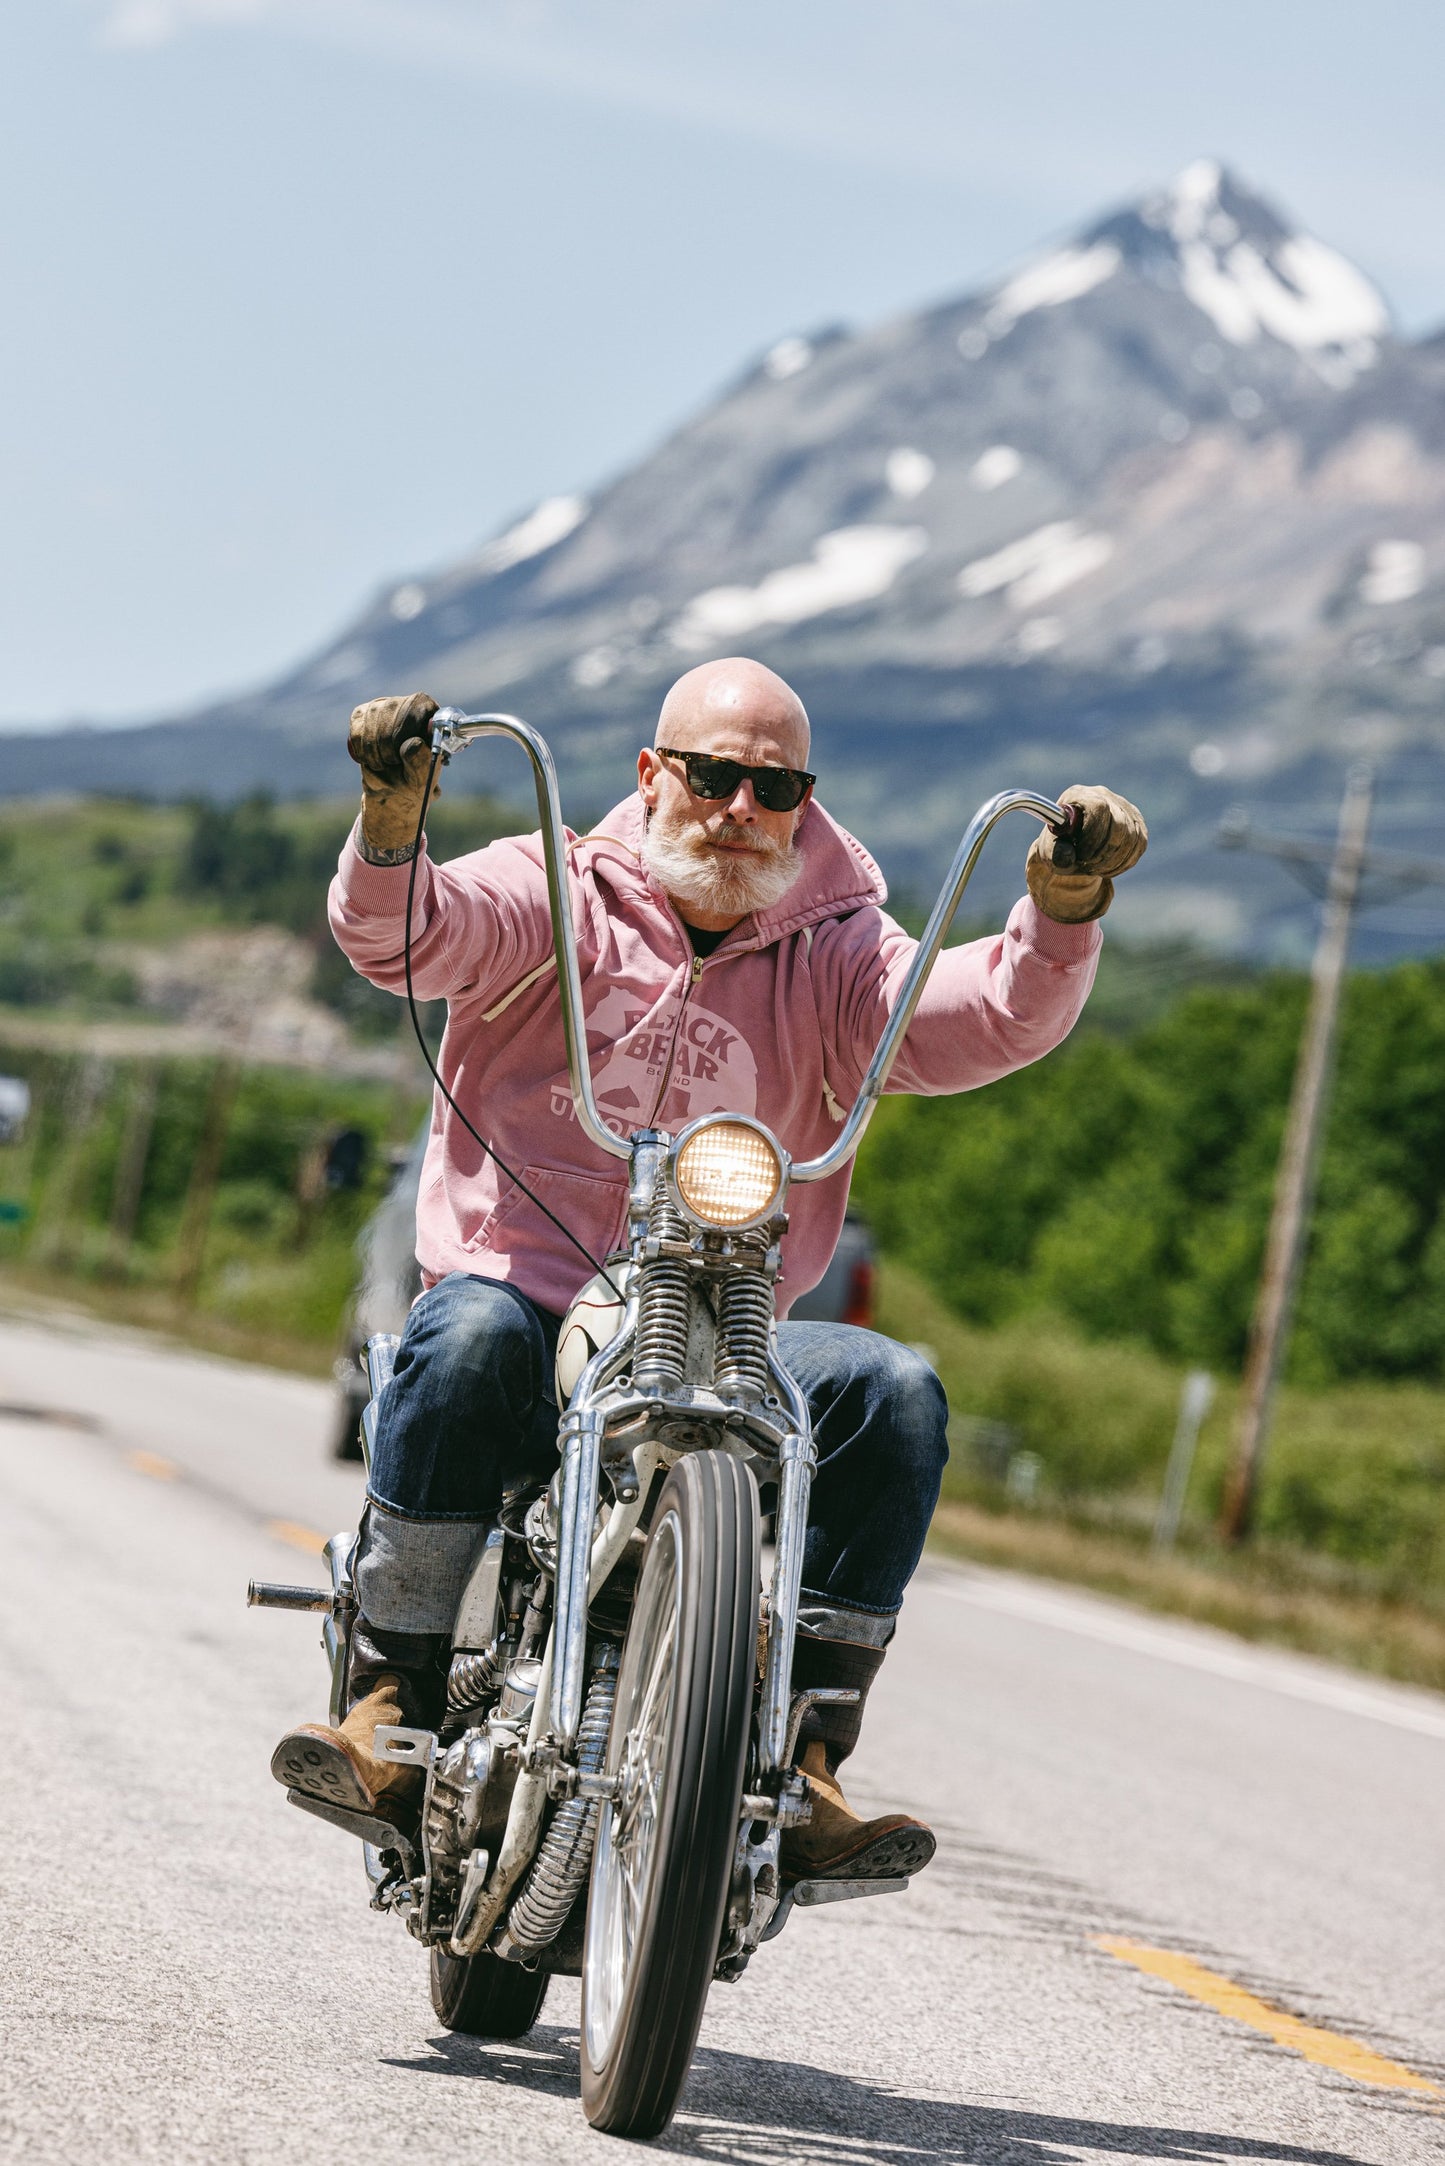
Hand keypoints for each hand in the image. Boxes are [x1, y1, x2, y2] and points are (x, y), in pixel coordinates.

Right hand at [347, 693, 439, 855]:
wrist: (390, 798)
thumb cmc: (415, 789)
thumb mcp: (423, 781)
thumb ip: (422, 762)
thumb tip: (414, 745)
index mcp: (431, 717)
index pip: (419, 704)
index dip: (410, 726)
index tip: (407, 749)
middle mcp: (408, 705)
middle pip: (394, 708)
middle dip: (392, 742)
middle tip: (395, 762)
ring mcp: (384, 707)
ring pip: (373, 716)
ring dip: (377, 747)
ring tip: (385, 763)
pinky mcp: (362, 715)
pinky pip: (357, 725)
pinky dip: (362, 746)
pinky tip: (371, 758)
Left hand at [1026, 783, 1146, 923]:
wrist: (1072, 845)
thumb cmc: (1060, 845)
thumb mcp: (1050, 852)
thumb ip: (1056, 855)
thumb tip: (1067, 858)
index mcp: (1079, 795)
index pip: (1098, 807)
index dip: (1094, 834)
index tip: (1081, 855)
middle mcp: (1104, 795)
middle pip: (1119, 823)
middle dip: (1104, 852)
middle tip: (1089, 866)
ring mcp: (1124, 808)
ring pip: (1132, 836)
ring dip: (1113, 860)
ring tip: (1095, 868)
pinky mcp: (1137, 823)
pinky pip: (1139, 844)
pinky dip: (1124, 862)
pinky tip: (1107, 867)